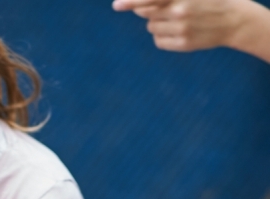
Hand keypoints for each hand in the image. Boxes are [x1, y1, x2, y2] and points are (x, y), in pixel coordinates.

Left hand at [112, 0, 249, 50]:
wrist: (233, 20)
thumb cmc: (207, 0)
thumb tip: (138, 8)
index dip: (132, 1)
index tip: (116, 5)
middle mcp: (180, 10)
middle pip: (147, 13)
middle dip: (151, 10)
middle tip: (169, 8)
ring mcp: (182, 28)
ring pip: (151, 27)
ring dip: (157, 23)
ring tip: (178, 19)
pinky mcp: (183, 44)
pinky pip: (158, 41)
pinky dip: (162, 36)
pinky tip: (178, 32)